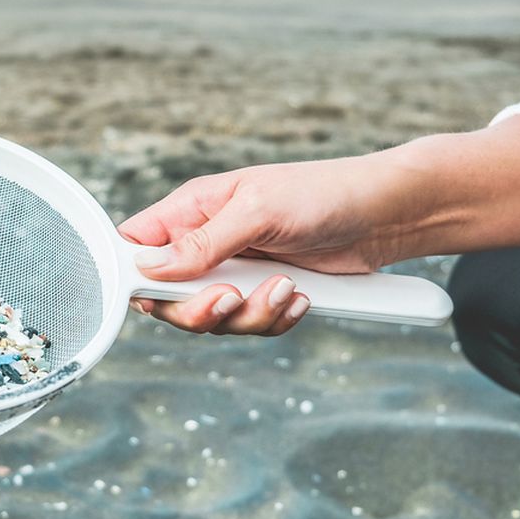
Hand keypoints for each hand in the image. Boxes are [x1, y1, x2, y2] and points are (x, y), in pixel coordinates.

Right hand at [118, 156, 398, 335]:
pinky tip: (299, 299)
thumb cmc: (322, 193)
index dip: (135, 276)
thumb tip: (148, 267)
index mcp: (192, 210)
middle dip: (198, 310)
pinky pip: (250, 324)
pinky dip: (274, 320)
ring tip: (286, 289)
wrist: (384, 215)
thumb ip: (201, 242)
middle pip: (167, 298)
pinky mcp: (265, 294)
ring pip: (212, 319)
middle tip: (230, 299)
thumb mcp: (256, 211)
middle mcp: (207, 243)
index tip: (155, 294)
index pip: (136, 247)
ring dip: (249, 315)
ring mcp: (236, 272)